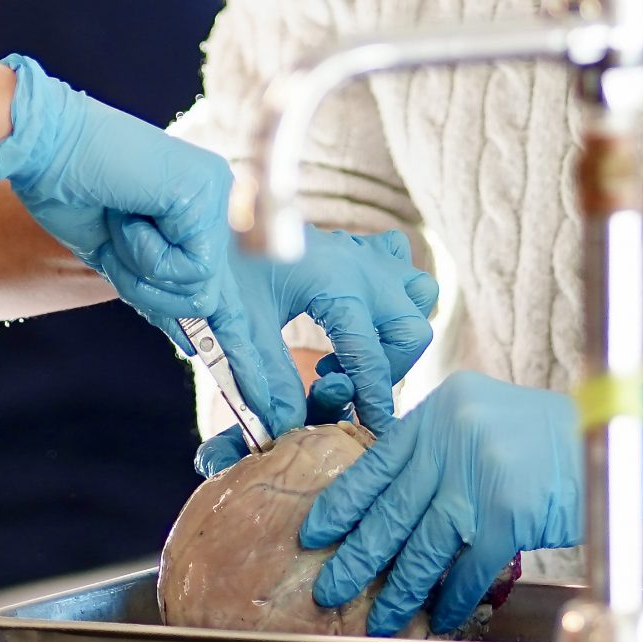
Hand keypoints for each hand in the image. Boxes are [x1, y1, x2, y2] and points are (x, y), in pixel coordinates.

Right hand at [0, 55, 230, 321]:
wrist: (43, 148)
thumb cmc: (70, 194)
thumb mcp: (119, 257)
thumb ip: (158, 288)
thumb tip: (192, 339)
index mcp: (196, 204)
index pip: (211, 276)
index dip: (205, 318)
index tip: (214, 357)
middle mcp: (215, 193)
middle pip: (205, 291)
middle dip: (148, 288)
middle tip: (115, 241)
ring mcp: (214, 190)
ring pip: (200, 286)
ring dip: (142, 268)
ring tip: (119, 221)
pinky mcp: (204, 193)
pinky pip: (192, 268)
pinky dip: (146, 254)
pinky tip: (127, 214)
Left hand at [193, 228, 441, 475]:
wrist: (223, 212)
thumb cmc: (230, 263)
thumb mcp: (244, 323)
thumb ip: (268, 375)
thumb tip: (288, 424)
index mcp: (340, 285)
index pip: (372, 357)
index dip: (374, 400)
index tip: (373, 429)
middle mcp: (365, 267)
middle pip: (412, 330)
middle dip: (389, 367)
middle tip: (348, 381)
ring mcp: (368, 253)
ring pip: (419, 295)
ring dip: (398, 331)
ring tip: (354, 346)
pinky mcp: (362, 245)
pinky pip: (403, 265)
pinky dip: (394, 293)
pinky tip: (359, 311)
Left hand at [299, 370, 580, 636]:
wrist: (608, 439)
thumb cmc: (542, 435)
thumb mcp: (478, 419)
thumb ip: (436, 450)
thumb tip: (387, 500)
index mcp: (438, 414)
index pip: (376, 464)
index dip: (342, 504)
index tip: (315, 533)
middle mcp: (453, 440)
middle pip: (391, 510)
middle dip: (357, 556)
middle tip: (329, 588)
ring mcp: (480, 477)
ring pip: (424, 545)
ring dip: (399, 589)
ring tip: (378, 618)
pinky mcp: (509, 514)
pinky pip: (469, 568)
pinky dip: (451, 598)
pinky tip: (436, 617)